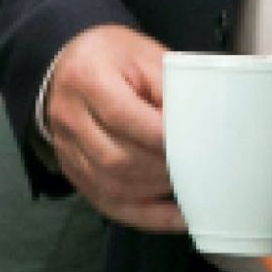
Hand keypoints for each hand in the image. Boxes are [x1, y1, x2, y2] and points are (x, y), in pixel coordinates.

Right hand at [43, 24, 183, 232]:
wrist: (72, 62)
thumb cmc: (115, 56)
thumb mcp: (145, 54)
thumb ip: (172, 86)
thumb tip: (205, 124)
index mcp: (87, 77)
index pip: (122, 116)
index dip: (161, 139)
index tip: (196, 146)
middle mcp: (68, 115)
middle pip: (116, 158)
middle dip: (162, 170)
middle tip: (199, 169)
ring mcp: (66, 148)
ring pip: (112, 185)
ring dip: (156, 192)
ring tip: (190, 187)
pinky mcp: (73, 171)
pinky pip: (109, 204)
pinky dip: (148, 217)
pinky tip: (178, 216)